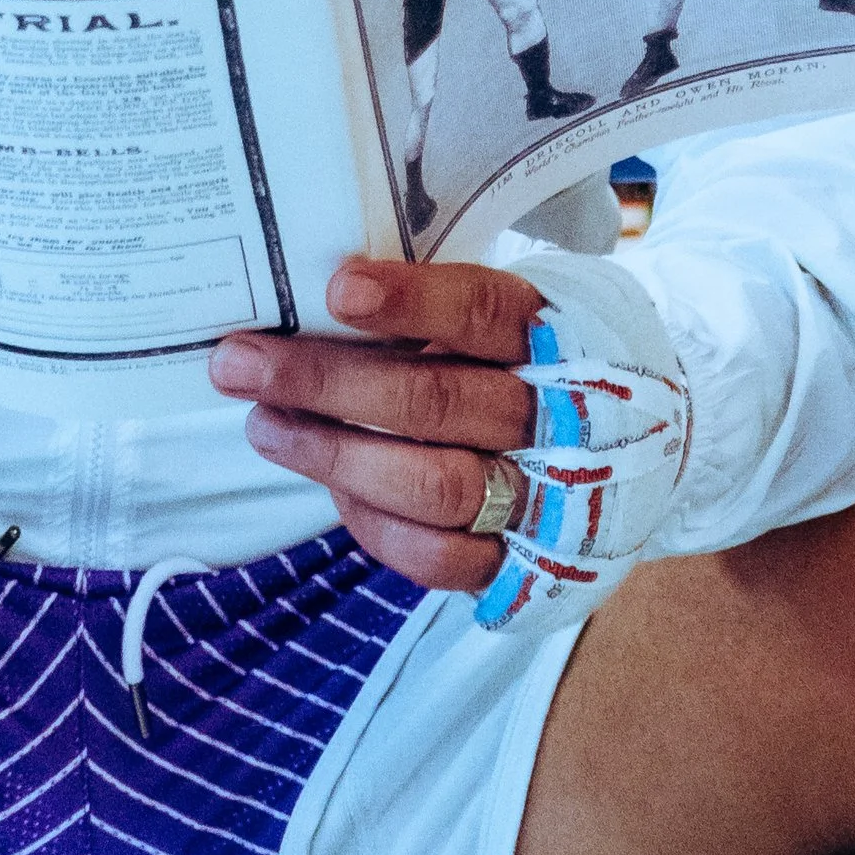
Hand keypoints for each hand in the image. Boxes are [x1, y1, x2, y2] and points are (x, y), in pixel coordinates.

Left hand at [210, 257, 546, 590]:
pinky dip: (373, 523)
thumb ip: (426, 315)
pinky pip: (436, 556)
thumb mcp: (494, 324)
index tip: (336, 291)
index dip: (412, 301)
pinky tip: (332, 489)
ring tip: (265, 425)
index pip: (483, 312)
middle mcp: (560, 420)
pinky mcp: (521, 564)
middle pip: (436, 401)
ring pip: (432, 485)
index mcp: (553, 339)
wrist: (613, 464)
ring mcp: (544, 497)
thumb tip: (308, 305)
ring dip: (332, 455)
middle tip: (241, 364)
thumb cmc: (517, 372)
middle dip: (326, 382)